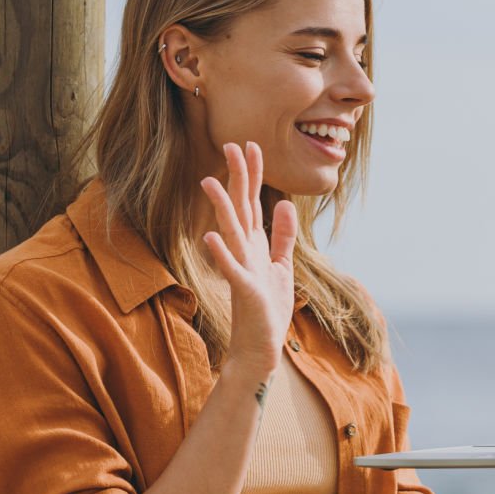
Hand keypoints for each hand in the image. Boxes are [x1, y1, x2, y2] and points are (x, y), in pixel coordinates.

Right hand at [200, 141, 297, 379]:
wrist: (260, 347)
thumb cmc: (267, 309)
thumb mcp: (280, 267)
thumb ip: (282, 237)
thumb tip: (284, 204)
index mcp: (254, 246)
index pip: (252, 203)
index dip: (252, 175)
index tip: (251, 145)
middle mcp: (244, 253)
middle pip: (240, 209)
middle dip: (238, 179)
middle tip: (233, 145)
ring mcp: (242, 270)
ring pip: (230, 234)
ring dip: (221, 209)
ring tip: (210, 182)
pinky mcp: (244, 292)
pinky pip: (230, 270)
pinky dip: (221, 255)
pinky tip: (210, 237)